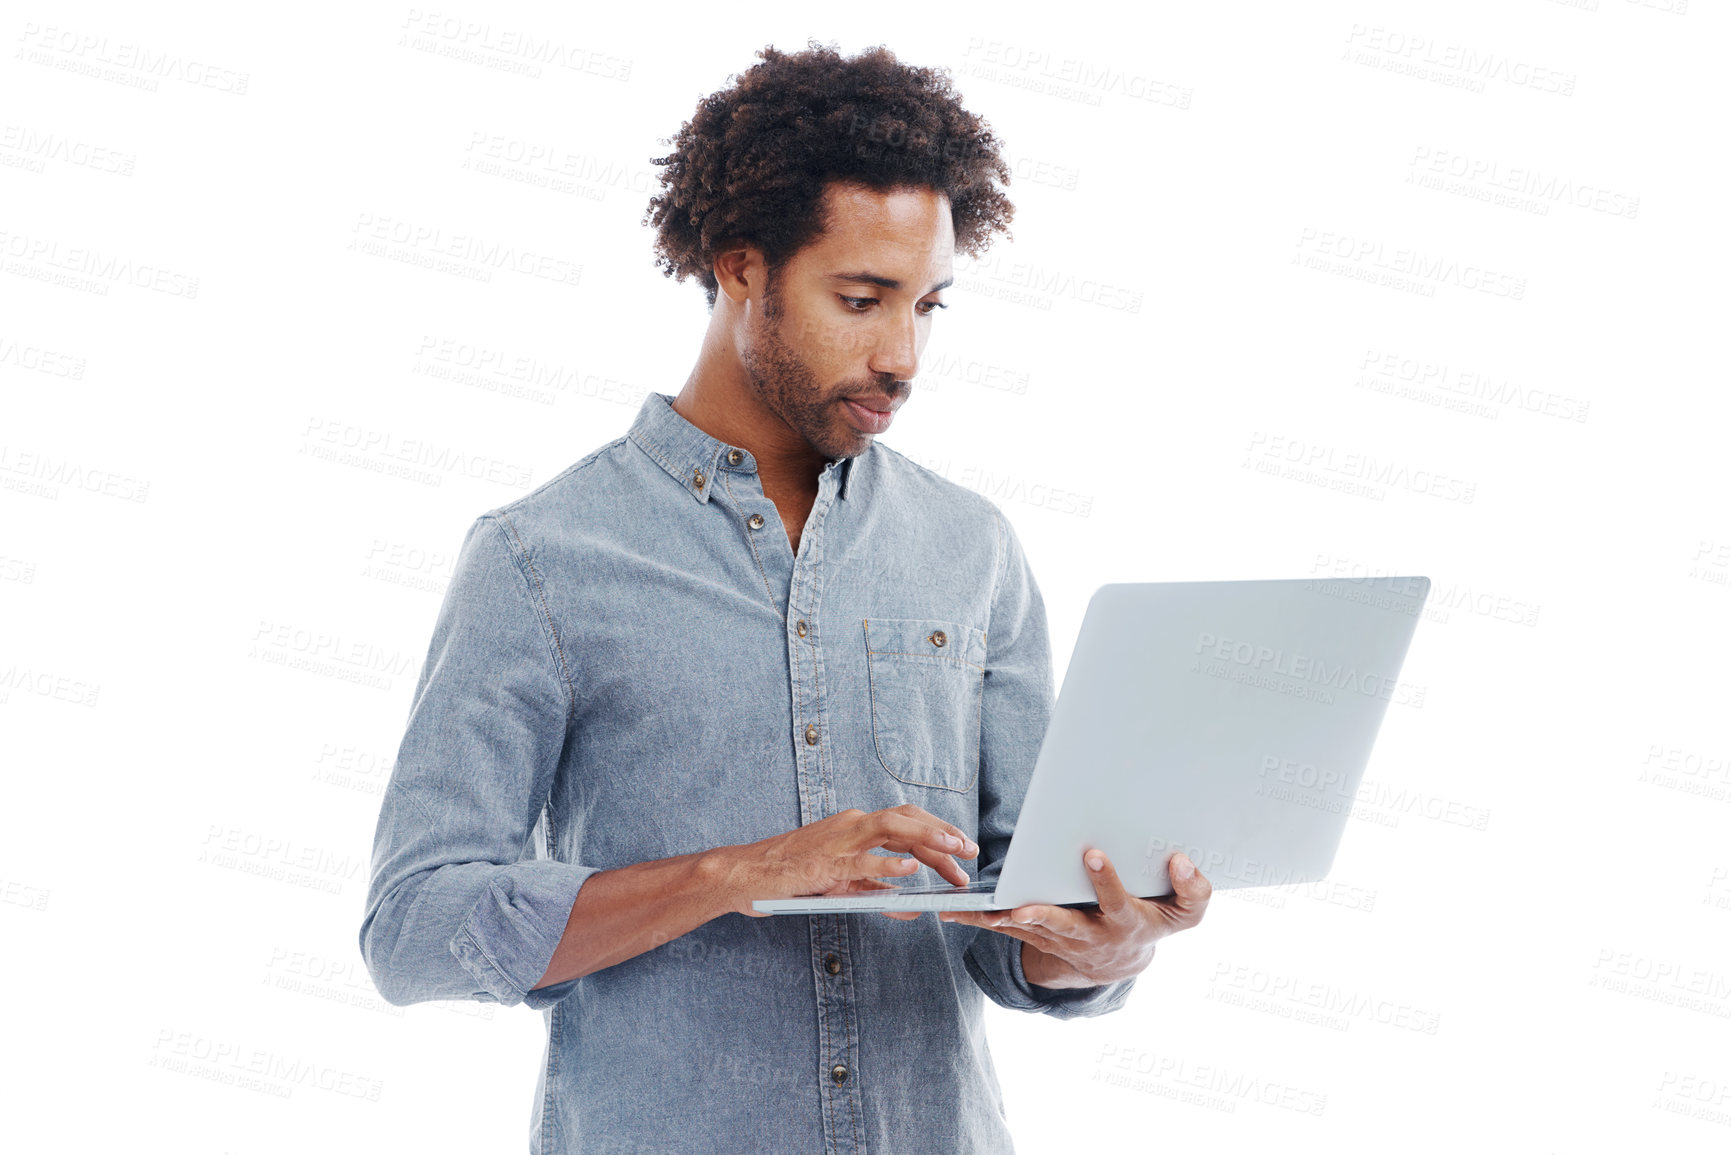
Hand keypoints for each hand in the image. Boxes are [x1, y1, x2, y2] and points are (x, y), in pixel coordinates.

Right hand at [717, 804, 977, 917]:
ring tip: (954, 849)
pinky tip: (911, 871)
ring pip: (891, 828)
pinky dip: (888, 865)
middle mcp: (851, 825)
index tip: (962, 850)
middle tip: (969, 851)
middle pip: (906, 819)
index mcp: (855, 827)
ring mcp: (838, 841)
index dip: (938, 833)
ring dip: (927, 838)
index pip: (906, 822)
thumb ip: (876, 893)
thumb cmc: (791, 878)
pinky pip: (861, 861)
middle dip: (942, 833)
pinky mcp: (824, 862)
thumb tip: (912, 908)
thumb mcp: (841, 886)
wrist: (746, 874)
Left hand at [933, 850, 1210, 986]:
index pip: (1117, 902)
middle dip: (1042, 917)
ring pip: (1026, 931)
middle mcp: (1090, 937)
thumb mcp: (1185, 915)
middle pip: (1065, 928)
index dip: (1106, 881)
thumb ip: (1194, 891)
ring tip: (967, 908)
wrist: (1122, 963)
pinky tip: (952, 912)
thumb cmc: (1154, 923)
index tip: (1092, 852)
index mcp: (1124, 923)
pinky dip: (980, 922)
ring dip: (997, 921)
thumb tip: (1182, 860)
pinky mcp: (1037, 941)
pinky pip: (1006, 932)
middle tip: (1020, 907)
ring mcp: (1061, 943)